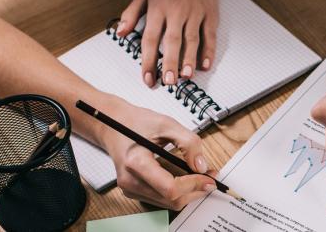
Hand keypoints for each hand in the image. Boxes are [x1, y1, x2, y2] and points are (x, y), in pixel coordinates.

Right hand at [96, 97, 215, 209]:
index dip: (194, 184)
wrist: (113, 125)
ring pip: (168, 203)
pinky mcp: (134, 191)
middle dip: (196, 190)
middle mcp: (130, 181)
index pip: (170, 187)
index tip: (209, 177)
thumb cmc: (136, 123)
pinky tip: (187, 178)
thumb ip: (188, 143)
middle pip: (171, 199)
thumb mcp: (167, 124)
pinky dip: (178, 192)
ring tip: (202, 176)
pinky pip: (162, 199)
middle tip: (211, 177)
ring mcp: (130, 189)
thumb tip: (201, 166)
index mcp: (136, 162)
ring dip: (189, 193)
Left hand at [117, 0, 224, 86]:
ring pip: (192, 40)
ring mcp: (195, 14)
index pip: (150, 38)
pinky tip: (205, 64)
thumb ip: (131, 13)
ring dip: (189, 59)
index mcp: (158, 8)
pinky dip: (209, 51)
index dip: (148, 60)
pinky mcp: (210, 14)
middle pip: (172, 41)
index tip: (148, 78)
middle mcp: (177, 12)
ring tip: (185, 77)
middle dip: (170, 63)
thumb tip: (121, 33)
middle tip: (168, 82)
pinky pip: (210, 35)